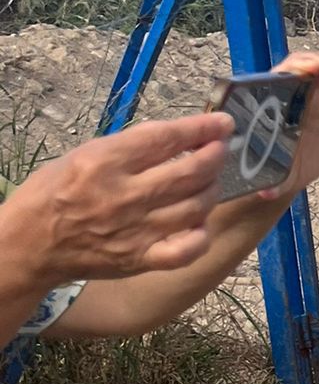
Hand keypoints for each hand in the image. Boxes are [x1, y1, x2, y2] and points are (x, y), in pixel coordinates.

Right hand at [5, 110, 234, 287]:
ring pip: (195, 207)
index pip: (166, 139)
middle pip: (189, 172)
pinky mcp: (140, 259)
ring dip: (212, 190)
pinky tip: (201, 223)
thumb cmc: (53, 193)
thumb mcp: (82, 154)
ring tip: (213, 180)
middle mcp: (125, 195)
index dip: (202, 130)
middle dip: (215, 156)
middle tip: (222, 149)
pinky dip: (201, 235)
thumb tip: (175, 137)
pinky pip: (187, 249)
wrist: (29, 244)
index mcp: (106, 162)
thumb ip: (128, 147)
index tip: (224, 124)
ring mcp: (136, 230)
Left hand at [274, 19, 318, 194]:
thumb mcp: (276, 176)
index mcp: (273, 103)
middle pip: (304, 64)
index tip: (317, 72)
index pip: (285, 75)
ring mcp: (308, 89)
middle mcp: (289, 91)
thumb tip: (268, 191)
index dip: (300, 69)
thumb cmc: (274, 171)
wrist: (284, 170)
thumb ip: (273, 182)